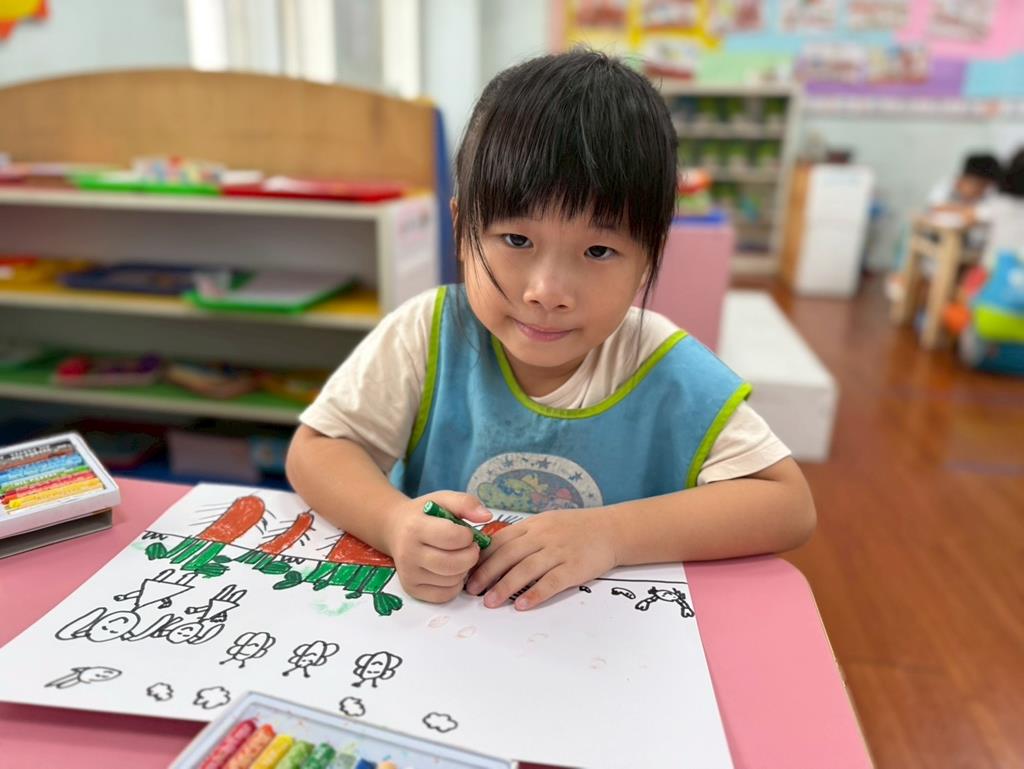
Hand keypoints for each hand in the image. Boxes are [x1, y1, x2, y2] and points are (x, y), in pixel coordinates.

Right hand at [386, 491, 490, 603]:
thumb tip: (486, 516)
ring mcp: (408, 574)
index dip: (467, 536)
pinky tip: (452, 571)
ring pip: (451, 580)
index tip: (467, 533)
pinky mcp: (411, 589)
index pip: (451, 537)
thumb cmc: (423, 514)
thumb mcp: (442, 499)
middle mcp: (408, 554)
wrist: (395, 529)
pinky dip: (455, 585)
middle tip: (470, 548)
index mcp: (415, 528)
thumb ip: (466, 503)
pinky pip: (444, 595)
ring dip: (464, 569)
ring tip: (459, 557)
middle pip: (453, 564)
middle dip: (471, 556)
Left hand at [465, 507, 617, 610]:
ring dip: (505, 586)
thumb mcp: (546, 523)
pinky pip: (551, 582)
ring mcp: (559, 552)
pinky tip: (521, 605)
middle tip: (471, 590)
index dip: (482, 557)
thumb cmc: (575, 529)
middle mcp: (544, 536)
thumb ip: (522, 536)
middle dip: (487, 573)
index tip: (467, 571)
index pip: (501, 540)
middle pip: (509, 554)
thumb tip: (491, 551)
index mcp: (533, 525)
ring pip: (526, 569)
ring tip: (490, 602)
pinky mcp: (574, 568)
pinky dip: (535, 594)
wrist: (611, 530)